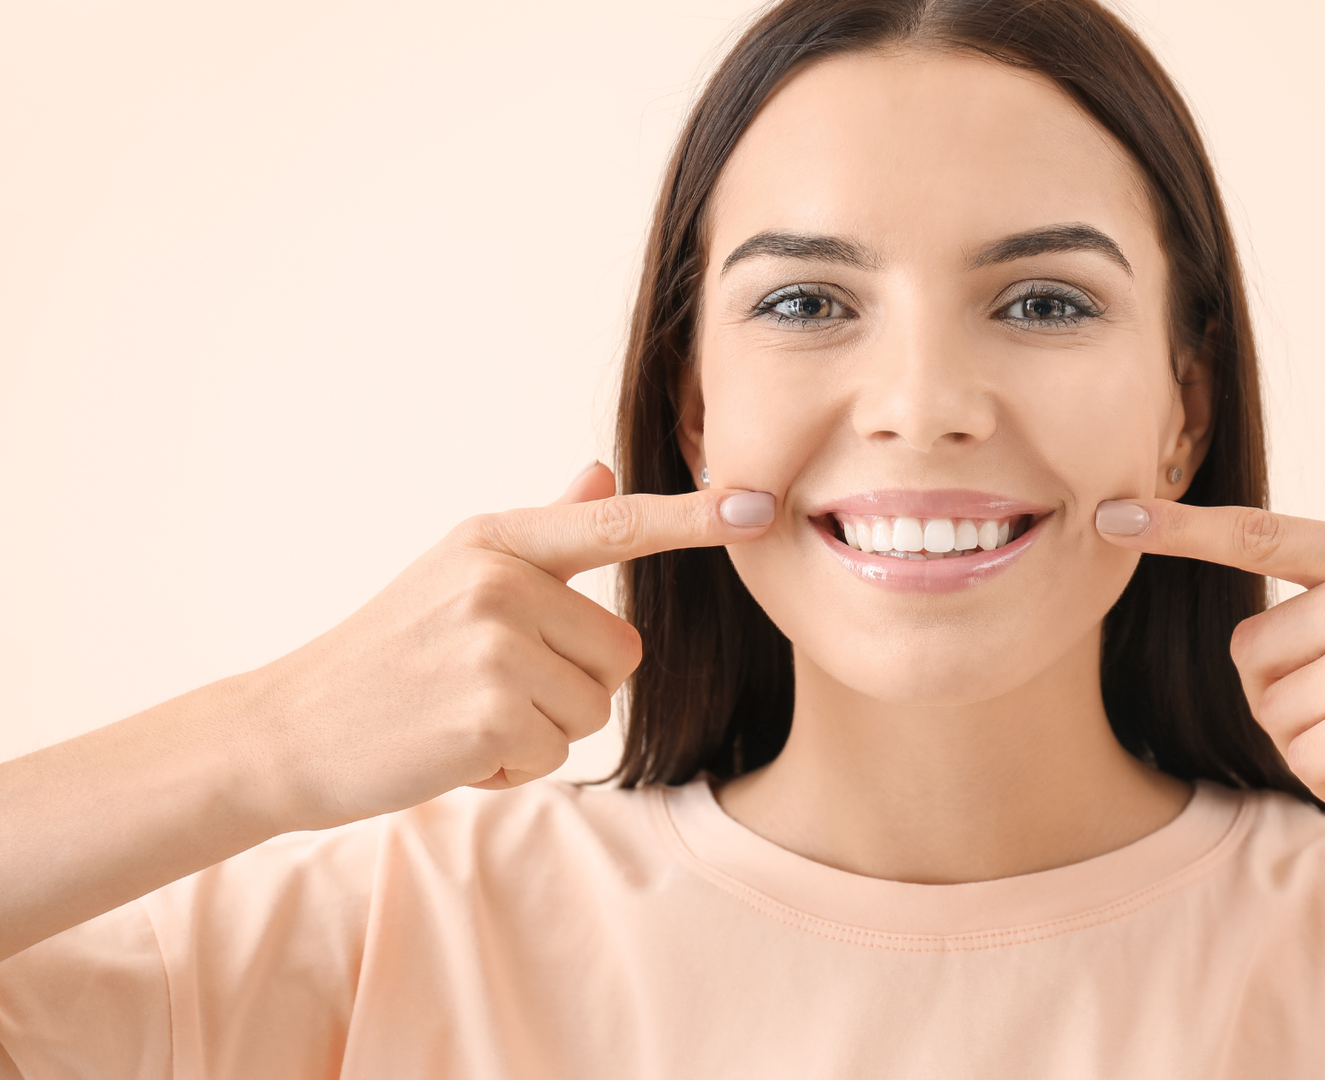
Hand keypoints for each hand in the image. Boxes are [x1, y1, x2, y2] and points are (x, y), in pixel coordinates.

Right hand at [236, 463, 774, 831]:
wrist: (288, 730)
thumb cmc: (388, 654)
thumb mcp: (460, 575)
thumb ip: (544, 533)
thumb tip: (600, 475)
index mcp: (496, 541)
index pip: (614, 525)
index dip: (694, 518)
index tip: (761, 504)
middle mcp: (499, 581)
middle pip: (620, 651)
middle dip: (570, 686)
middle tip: (487, 686)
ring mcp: (492, 646)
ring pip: (594, 708)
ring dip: (540, 731)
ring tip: (464, 715)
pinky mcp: (487, 713)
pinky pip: (554, 753)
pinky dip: (511, 767)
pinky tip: (454, 749)